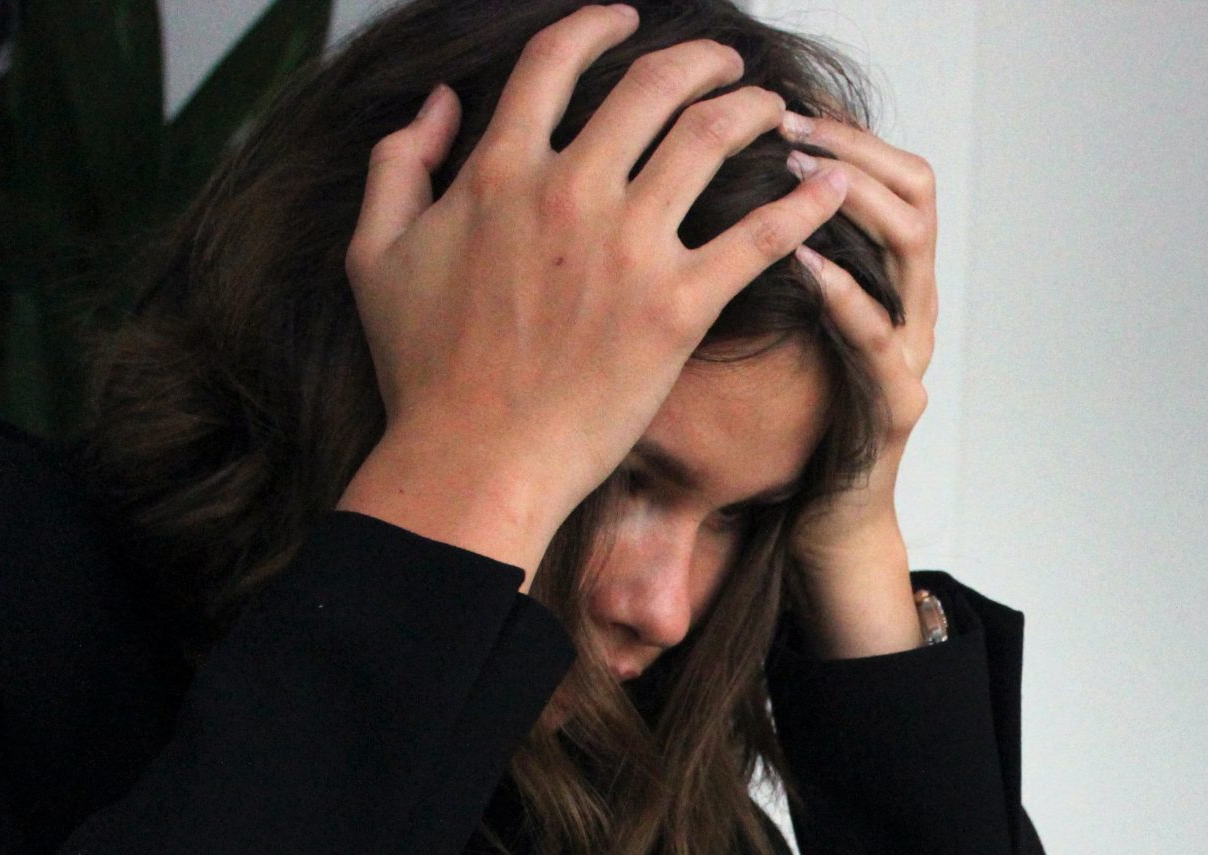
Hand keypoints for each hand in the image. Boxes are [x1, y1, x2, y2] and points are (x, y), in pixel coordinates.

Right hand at [336, 4, 851, 583]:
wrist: (473, 459)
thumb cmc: (423, 371)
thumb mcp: (375, 254)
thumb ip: (399, 163)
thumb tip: (438, 104)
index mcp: (499, 171)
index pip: (556, 61)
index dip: (596, 26)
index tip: (625, 20)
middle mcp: (570, 191)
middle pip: (651, 85)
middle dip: (699, 60)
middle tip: (725, 63)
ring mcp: (629, 247)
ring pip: (711, 139)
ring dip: (753, 110)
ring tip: (775, 109)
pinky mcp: (678, 308)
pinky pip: (759, 237)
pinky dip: (804, 203)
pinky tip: (832, 184)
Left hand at [780, 112, 938, 657]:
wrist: (819, 522)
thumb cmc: (791, 421)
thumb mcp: (779, 322)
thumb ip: (768, 260)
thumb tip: (710, 184)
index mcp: (888, 280)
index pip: (895, 174)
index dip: (850, 132)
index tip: (788, 104)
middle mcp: (912, 306)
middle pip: (915, 192)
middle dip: (851, 149)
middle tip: (788, 126)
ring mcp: (912, 353)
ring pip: (912, 249)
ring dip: (852, 200)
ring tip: (794, 175)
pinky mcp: (896, 405)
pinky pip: (880, 337)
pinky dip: (844, 293)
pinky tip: (803, 262)